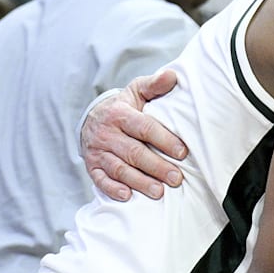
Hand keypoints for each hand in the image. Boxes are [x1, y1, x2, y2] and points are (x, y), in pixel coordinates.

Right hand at [81, 69, 186, 200]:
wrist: (93, 118)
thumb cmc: (124, 106)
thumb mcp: (137, 91)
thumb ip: (154, 84)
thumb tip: (172, 76)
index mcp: (120, 114)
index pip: (144, 128)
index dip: (164, 140)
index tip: (182, 152)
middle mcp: (106, 133)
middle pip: (134, 153)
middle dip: (156, 167)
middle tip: (176, 178)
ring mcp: (97, 151)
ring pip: (119, 169)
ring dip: (139, 182)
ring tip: (159, 192)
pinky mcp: (91, 166)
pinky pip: (100, 180)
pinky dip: (112, 189)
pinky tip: (127, 196)